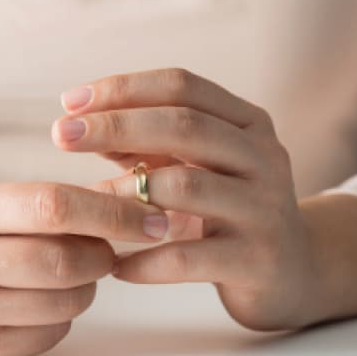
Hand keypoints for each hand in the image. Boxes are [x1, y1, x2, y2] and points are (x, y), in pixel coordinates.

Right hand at [0, 181, 167, 355]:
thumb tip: (138, 207)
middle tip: (109, 247)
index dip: (113, 212)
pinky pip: (53, 334)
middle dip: (106, 253)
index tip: (152, 218)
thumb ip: (54, 203)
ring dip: (87, 285)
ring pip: (68, 301)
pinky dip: (63, 316)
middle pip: (67, 259)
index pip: (54, 206)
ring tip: (67, 270)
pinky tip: (39, 298)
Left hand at [51, 67, 321, 329]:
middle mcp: (263, 155)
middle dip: (115, 125)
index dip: (123, 88)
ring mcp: (265, 207)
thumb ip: (146, 143)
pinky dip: (145, 259)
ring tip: (86, 202)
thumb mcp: (195, 164)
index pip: (182, 85)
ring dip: (126, 191)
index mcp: (247, 121)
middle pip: (184, 124)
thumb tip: (80, 123)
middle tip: (61, 135)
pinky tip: (114, 265)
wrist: (296, 270)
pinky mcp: (257, 259)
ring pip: (188, 185)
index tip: (70, 102)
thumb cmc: (230, 207)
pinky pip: (190, 256)